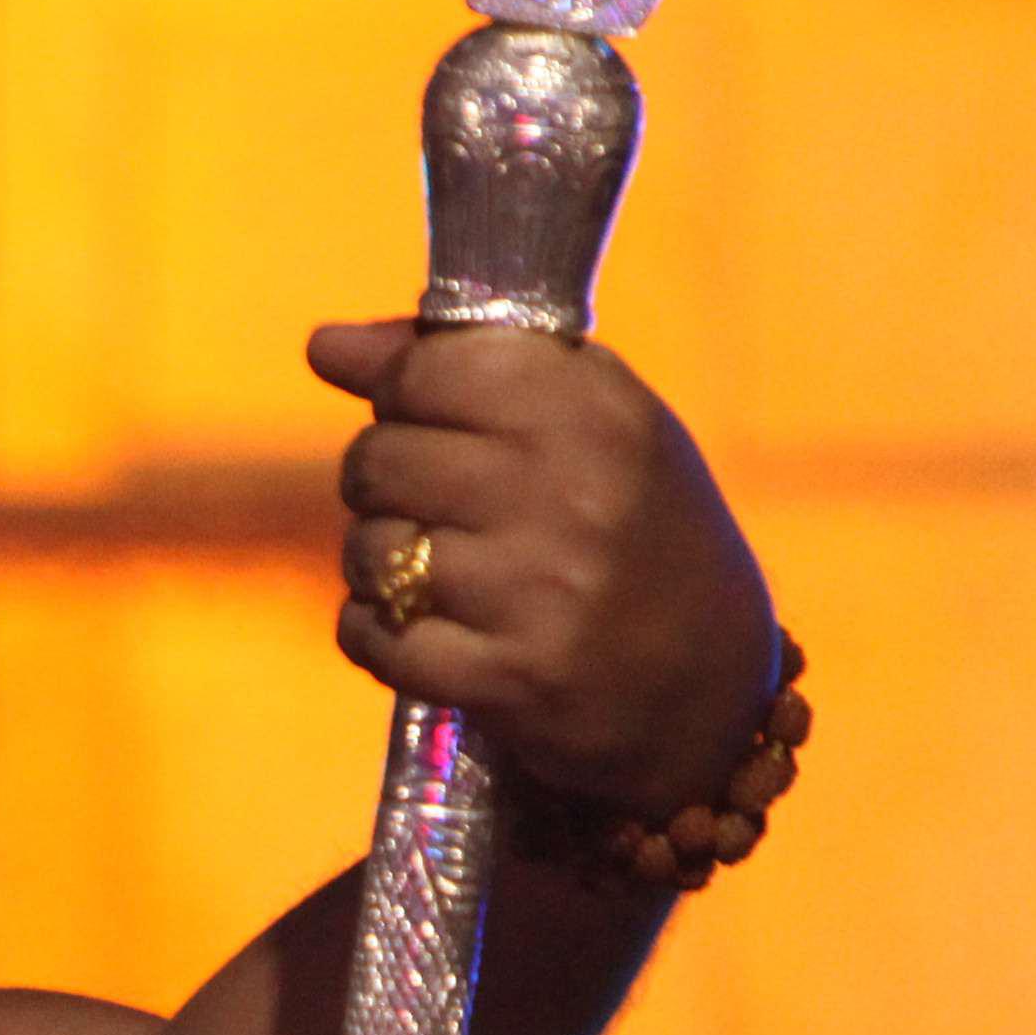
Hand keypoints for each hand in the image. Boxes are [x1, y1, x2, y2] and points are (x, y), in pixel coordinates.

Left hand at [311, 315, 781, 819]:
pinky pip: (369, 633)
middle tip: (434, 504)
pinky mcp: (508, 677)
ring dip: (379, 564)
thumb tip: (326, 344)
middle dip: (382, 482)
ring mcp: (539, 591)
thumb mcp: (587, 422)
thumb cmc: (634, 531)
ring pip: (367, 550)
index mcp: (596, 414)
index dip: (400, 391)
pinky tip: (428, 630)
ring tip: (441, 573)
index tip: (417, 411)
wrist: (708, 690)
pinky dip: (376, 634)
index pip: (427, 368)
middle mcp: (571, 494)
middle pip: (378, 460)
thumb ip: (464, 365)